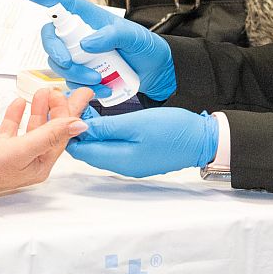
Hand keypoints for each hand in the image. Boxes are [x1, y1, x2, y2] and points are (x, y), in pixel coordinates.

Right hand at [0, 87, 93, 196]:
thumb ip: (50, 134)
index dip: (70, 113)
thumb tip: (78, 125)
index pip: (61, 135)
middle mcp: (29, 160)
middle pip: (49, 130)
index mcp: (40, 165)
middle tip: (61, 89)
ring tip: (43, 92)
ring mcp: (13, 154)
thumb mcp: (22, 149)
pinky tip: (19, 103)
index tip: (79, 95)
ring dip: (38, 109)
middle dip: (57, 109)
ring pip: (31, 128)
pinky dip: (16, 115)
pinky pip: (12, 129)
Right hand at [22, 0, 177, 100]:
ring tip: (97, 80)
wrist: (158, 76)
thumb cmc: (147, 49)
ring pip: (58, 63)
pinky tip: (101, 90)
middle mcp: (81, 36)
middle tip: (68, 62)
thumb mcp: (135, 37)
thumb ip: (112, 35)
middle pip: (52, 38)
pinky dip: (81, 87)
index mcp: (91, 20)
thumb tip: (86, 43)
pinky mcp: (83, 75)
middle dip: (55, 51)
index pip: (64, 5)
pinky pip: (70, 81)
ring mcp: (80, 56)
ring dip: (73, 73)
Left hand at [64, 107, 217, 177]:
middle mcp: (122, 166)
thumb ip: (107, 127)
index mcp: (119, 160)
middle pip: (89, 151)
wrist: (203, 140)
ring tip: (91, 110)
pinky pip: (114, 148)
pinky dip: (106, 135)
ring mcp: (131, 164)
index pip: (81, 151)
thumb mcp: (136, 123)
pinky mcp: (138, 158)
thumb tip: (81, 128)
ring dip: (93, 132)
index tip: (69, 111)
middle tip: (78, 107)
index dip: (71, 131)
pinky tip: (107, 120)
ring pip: (101, 149)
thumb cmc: (173, 130)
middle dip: (80, 131)